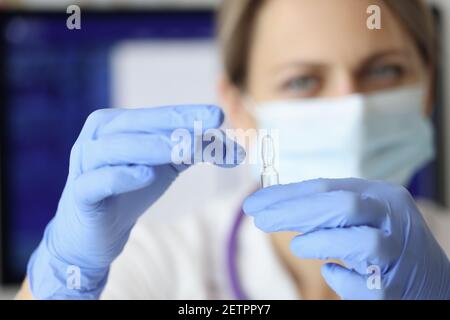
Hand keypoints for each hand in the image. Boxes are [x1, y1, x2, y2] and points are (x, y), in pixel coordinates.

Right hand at [27, 105, 244, 298]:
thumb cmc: (131, 190)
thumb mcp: (165, 166)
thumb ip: (194, 152)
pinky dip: (121, 176)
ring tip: (185, 148)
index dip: (187, 114)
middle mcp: (98, 136)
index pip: (157, 115)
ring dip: (153, 146)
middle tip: (209, 126)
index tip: (218, 115)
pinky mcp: (80, 193)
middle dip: (175, 124)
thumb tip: (236, 151)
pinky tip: (146, 175)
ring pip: (117, 148)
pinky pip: (98, 181)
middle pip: (137, 125)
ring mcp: (85, 164)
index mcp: (117, 124)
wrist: (96, 231)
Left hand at [243, 178, 449, 298]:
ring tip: (297, 245)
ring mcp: (399, 253)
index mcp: (381, 195)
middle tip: (260, 218)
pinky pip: (366, 283)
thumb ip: (327, 210)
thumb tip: (277, 209)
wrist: (436, 283)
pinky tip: (330, 272)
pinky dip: (342, 278)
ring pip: (361, 242)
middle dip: (294, 211)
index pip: (327, 187)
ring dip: (320, 241)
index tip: (254, 202)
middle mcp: (393, 218)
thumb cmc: (387, 244)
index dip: (286, 194)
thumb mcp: (362, 216)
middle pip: (342, 205)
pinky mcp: (397, 287)